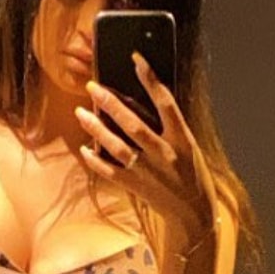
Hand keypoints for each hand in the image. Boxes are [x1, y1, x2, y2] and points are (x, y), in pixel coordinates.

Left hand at [76, 52, 217, 245]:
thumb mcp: (189, 147)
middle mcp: (165, 154)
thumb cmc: (192, 174)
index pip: (166, 102)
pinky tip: (85, 148)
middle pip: (134, 124)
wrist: (194, 215)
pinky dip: (96, 160)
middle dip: (111, 103)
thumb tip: (138, 100)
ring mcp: (148, 172)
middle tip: (92, 86)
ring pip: (117, 146)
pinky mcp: (136, 187)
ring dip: (96, 128)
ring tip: (81, 112)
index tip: (136, 58)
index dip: (150, 79)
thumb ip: (168, 126)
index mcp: (183, 140)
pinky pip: (110, 171)